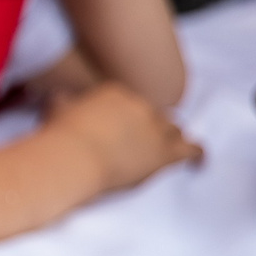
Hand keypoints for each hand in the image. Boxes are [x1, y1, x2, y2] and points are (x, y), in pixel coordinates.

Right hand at [45, 81, 202, 192]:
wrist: (73, 156)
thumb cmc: (61, 134)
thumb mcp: (56, 107)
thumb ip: (64, 101)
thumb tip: (59, 98)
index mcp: (116, 93)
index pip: (130, 103)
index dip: (128, 117)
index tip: (121, 128)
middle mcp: (141, 106)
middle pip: (155, 116)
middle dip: (150, 128)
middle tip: (141, 143)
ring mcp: (156, 129)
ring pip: (174, 131)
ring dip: (170, 140)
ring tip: (166, 150)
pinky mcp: (166, 153)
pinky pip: (191, 150)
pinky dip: (197, 154)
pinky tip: (199, 162)